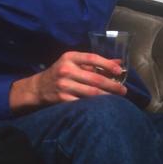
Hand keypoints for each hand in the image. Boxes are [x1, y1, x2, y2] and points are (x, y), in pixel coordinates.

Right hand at [10, 51, 126, 111]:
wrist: (39, 87)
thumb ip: (94, 63)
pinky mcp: (63, 99)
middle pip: (95, 78)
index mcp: (69, 57)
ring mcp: (64, 85)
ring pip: (92, 93)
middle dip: (112, 85)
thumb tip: (119, 62)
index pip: (91, 58)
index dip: (107, 64)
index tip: (119, 70)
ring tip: (117, 99)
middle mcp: (66, 70)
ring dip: (107, 97)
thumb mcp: (73, 63)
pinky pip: (84, 103)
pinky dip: (95, 105)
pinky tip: (103, 106)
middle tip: (124, 90)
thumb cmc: (60, 72)